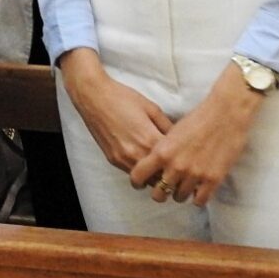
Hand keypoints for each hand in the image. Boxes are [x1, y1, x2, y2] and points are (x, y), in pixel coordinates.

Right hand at [58, 48, 171, 174]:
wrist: (93, 96)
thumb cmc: (123, 98)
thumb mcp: (152, 108)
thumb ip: (168, 127)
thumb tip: (180, 140)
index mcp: (150, 140)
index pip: (173, 163)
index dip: (181, 162)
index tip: (186, 160)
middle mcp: (137, 154)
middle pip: (161, 177)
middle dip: (170, 174)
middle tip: (175, 167)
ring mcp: (123, 159)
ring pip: (146, 181)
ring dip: (155, 176)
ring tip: (161, 167)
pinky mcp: (113, 160)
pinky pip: (132, 173)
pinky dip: (140, 172)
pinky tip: (144, 161)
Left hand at [128, 64, 263, 207]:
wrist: (225, 114)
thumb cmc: (198, 119)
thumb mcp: (171, 133)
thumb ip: (161, 150)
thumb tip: (155, 164)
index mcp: (161, 152)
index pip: (138, 176)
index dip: (137, 182)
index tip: (141, 183)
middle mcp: (175, 166)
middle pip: (158, 194)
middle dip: (160, 191)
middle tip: (166, 187)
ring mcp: (194, 175)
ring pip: (179, 198)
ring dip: (180, 193)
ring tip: (184, 186)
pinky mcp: (213, 179)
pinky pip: (200, 201)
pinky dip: (198, 197)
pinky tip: (198, 190)